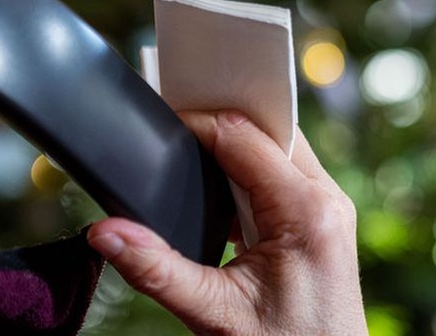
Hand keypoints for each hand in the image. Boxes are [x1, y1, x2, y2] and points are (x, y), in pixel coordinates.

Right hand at [87, 111, 367, 334]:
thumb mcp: (214, 312)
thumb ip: (156, 269)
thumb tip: (105, 232)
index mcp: (306, 211)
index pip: (244, 137)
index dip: (197, 122)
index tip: (160, 122)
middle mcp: (327, 200)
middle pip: (267, 131)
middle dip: (219, 127)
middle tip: (174, 137)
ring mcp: (330, 209)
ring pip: (278, 148)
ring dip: (236, 150)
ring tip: (193, 164)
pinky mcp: (322, 221)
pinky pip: (284, 174)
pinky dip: (250, 174)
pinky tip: (221, 198)